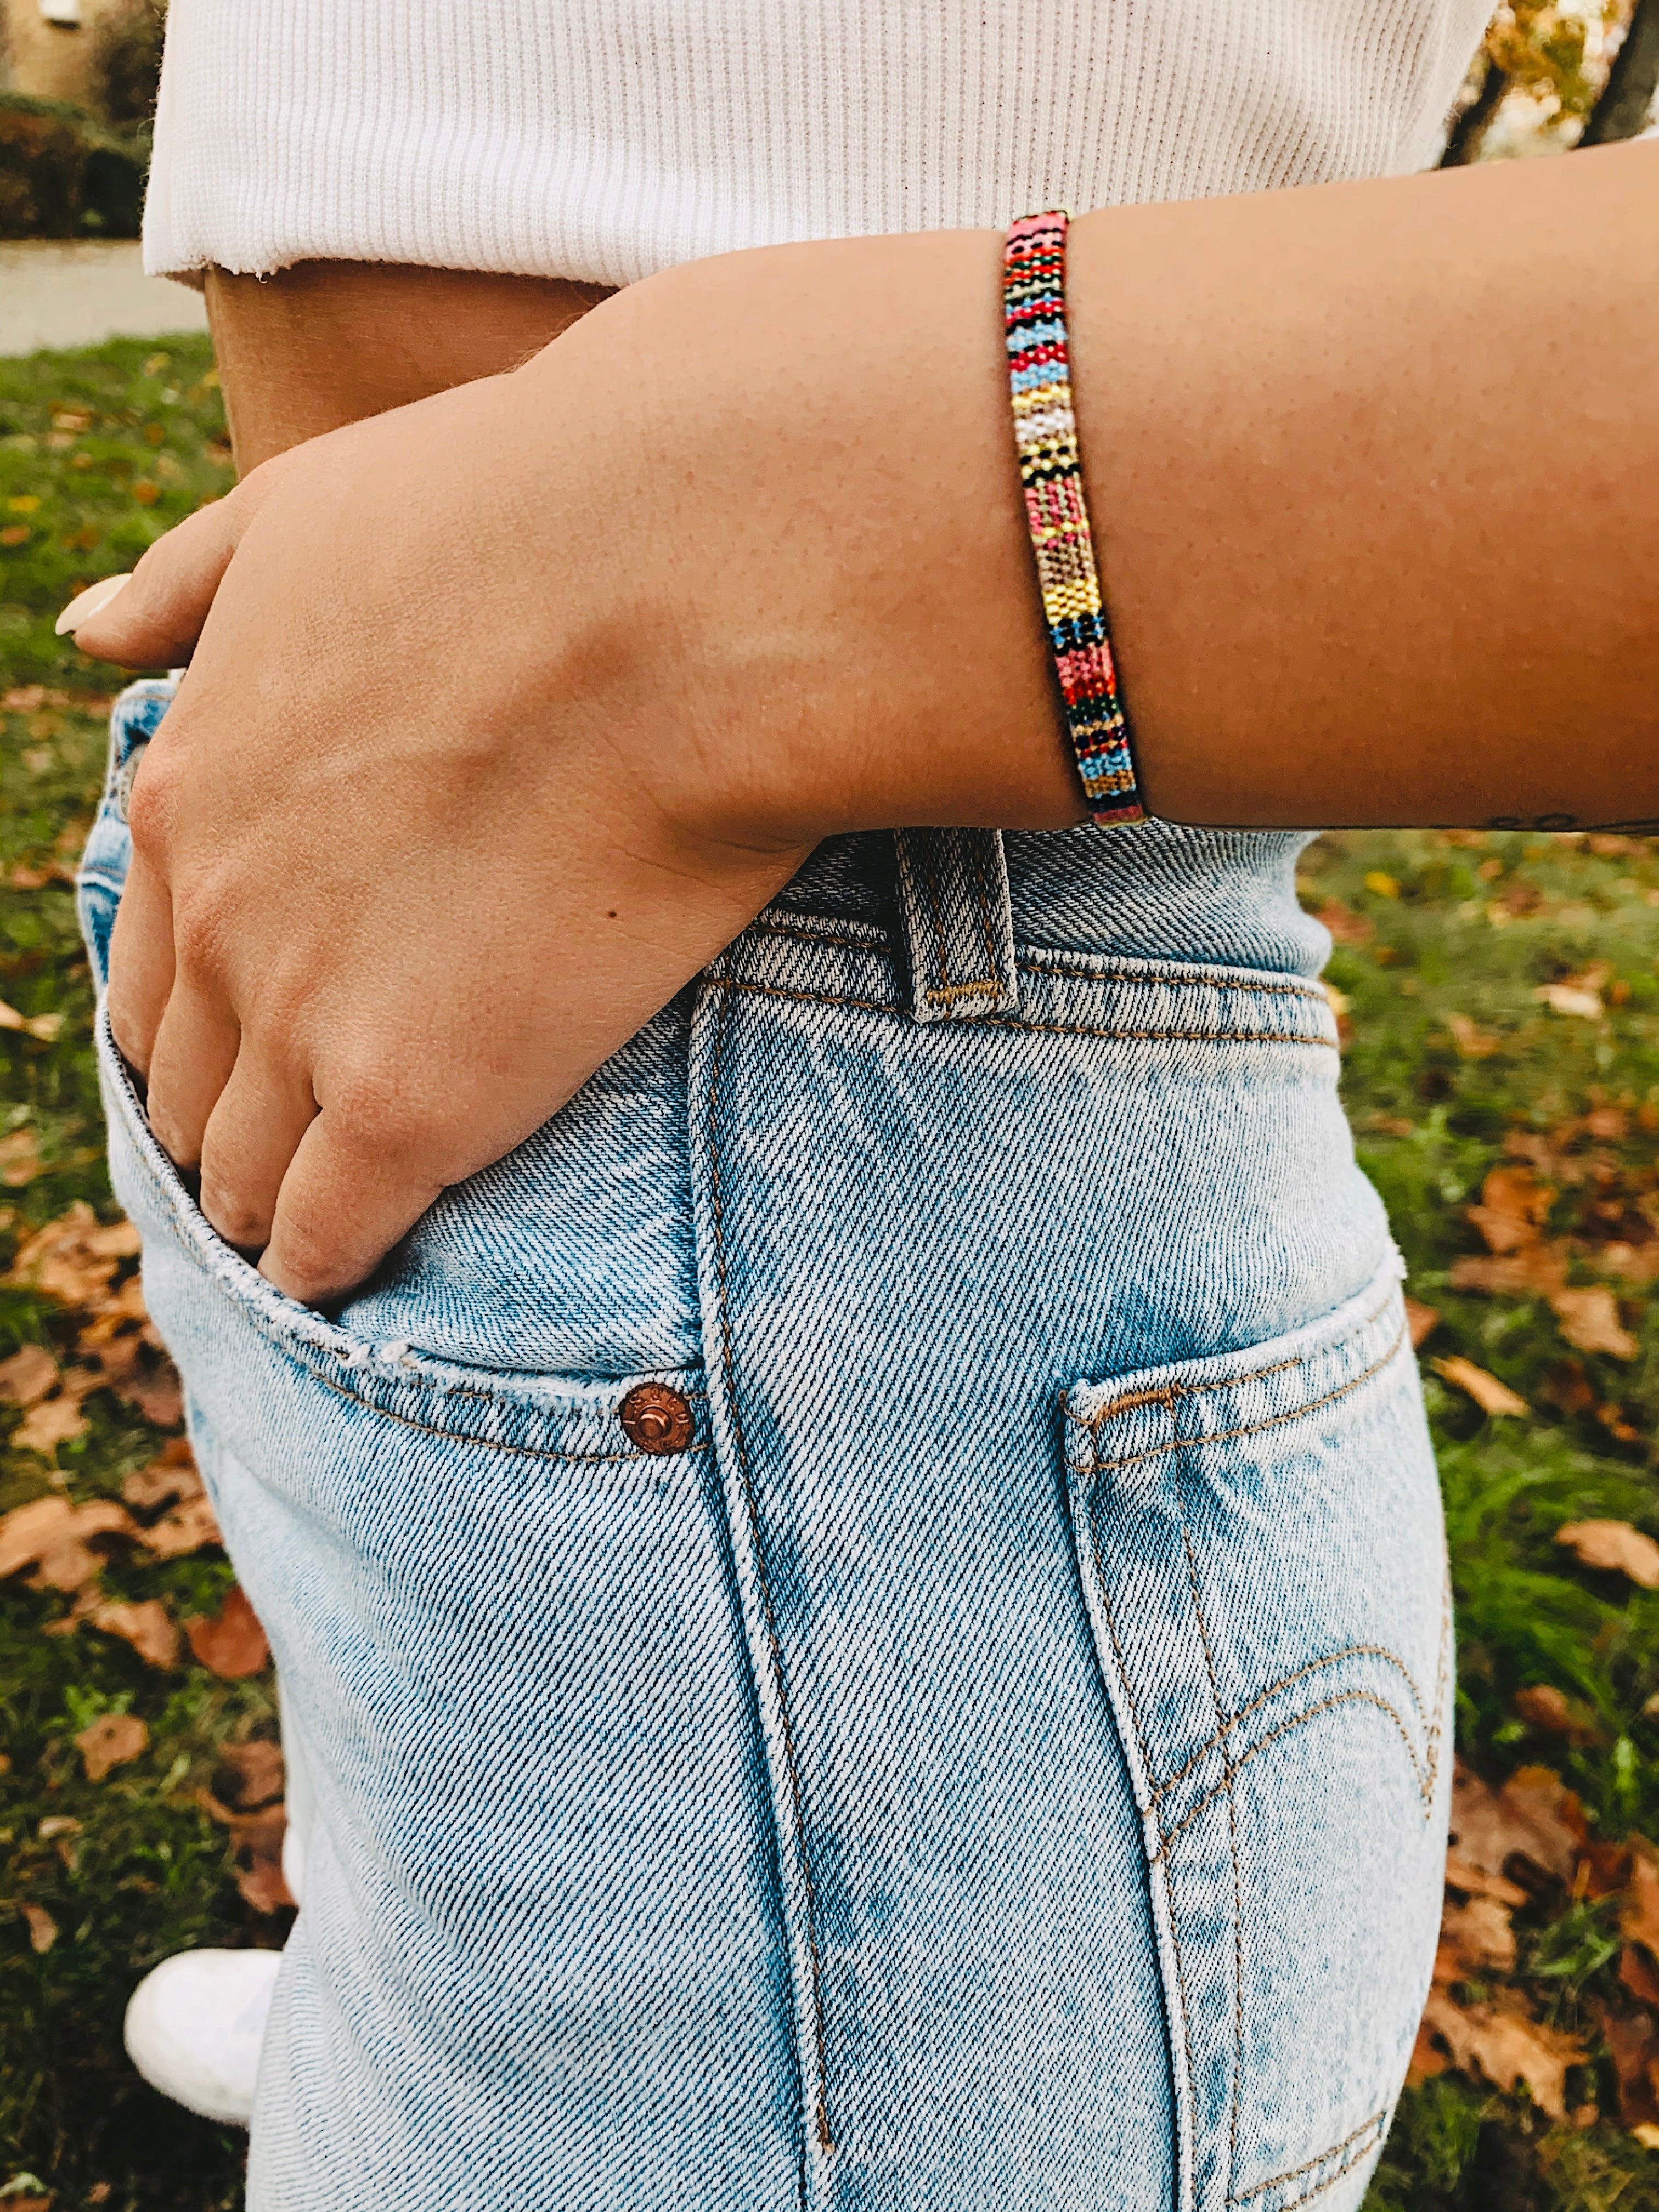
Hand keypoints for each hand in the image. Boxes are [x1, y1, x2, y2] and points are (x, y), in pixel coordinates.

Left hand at [64, 233, 1078, 1303]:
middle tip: (287, 1161)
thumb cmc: (518, 521)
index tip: (247, 1061)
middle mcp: (220, 920)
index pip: (149, 972)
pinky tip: (360, 1272)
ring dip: (274, 1207)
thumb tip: (84, 628)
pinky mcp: (412, 1105)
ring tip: (320, 1228)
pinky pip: (332, 1236)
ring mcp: (307, 1019)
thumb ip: (187, 581)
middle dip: (230, 1128)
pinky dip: (335, 1261)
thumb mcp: (303, 510)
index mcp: (190, 791)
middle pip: (188, 1087)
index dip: (197, 1031)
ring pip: (245, 1175)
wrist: (673, 589)